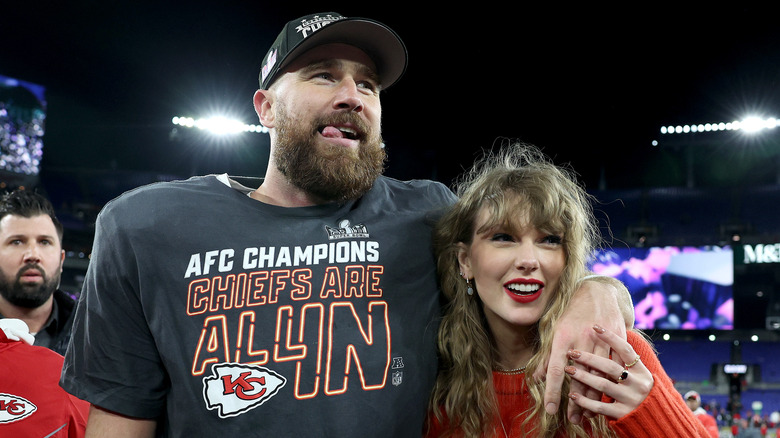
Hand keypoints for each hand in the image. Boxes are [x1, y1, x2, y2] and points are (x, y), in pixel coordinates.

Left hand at [534, 280, 628, 423]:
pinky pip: (615, 366)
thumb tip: (537, 378)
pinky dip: (612, 382)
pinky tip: (608, 396)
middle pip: (579, 377)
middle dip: (576, 401)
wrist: (598, 292)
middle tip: (572, 419)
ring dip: (594, 396)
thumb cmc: (572, 314)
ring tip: (588, 414)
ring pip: (599, 374)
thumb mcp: (555, 331)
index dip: (553, 391)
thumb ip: (548, 356)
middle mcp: (581, 339)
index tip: (551, 410)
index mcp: (563, 337)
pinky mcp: (617, 340)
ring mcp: (601, 340)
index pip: (556, 370)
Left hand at [565, 325, 652, 418]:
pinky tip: (572, 395)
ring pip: (603, 385)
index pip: (626, 350)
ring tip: (568, 370)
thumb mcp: (638, 376)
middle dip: (589, 358)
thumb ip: (624, 363)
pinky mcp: (623, 414)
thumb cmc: (639, 392)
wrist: (657, 420)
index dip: (611, 337)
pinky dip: (585, 401)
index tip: (595, 326)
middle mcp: (638, 384)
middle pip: (610, 367)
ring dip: (583, 377)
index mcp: (642, 371)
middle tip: (572, 352)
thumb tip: (604, 342)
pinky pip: (600, 407)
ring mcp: (631, 399)